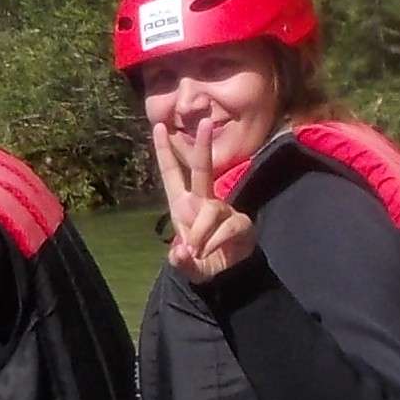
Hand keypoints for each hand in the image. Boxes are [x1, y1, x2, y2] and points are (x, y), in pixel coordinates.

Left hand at [148, 116, 256, 283]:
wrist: (226, 277)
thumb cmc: (201, 261)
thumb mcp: (185, 264)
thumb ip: (180, 261)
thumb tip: (181, 254)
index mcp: (183, 204)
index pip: (172, 173)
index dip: (165, 151)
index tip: (159, 126)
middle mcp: (203, 201)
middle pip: (202, 169)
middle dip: (202, 146)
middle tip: (205, 122)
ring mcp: (223, 209)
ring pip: (211, 211)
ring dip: (200, 234)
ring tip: (197, 252)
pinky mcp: (240, 222)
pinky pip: (227, 227)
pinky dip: (214, 243)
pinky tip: (210, 252)